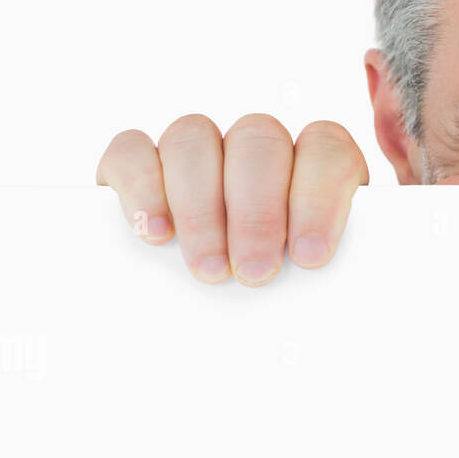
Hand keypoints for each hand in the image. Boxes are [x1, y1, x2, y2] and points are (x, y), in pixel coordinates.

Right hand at [97, 114, 369, 285]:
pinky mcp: (138, 163)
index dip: (318, 196)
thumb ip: (327, 264)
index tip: (310, 256)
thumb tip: (324, 270)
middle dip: (257, 212)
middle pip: (258, 141)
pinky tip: (153, 233)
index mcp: (315, 163)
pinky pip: (131, 149)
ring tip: (209, 268)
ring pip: (193, 138)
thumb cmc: (288, 296)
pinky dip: (141, 186)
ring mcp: (198, 148)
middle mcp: (257, 146)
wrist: (224, 319)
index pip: (324, 147)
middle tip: (254, 272)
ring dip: (201, 207)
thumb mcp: (318, 282)